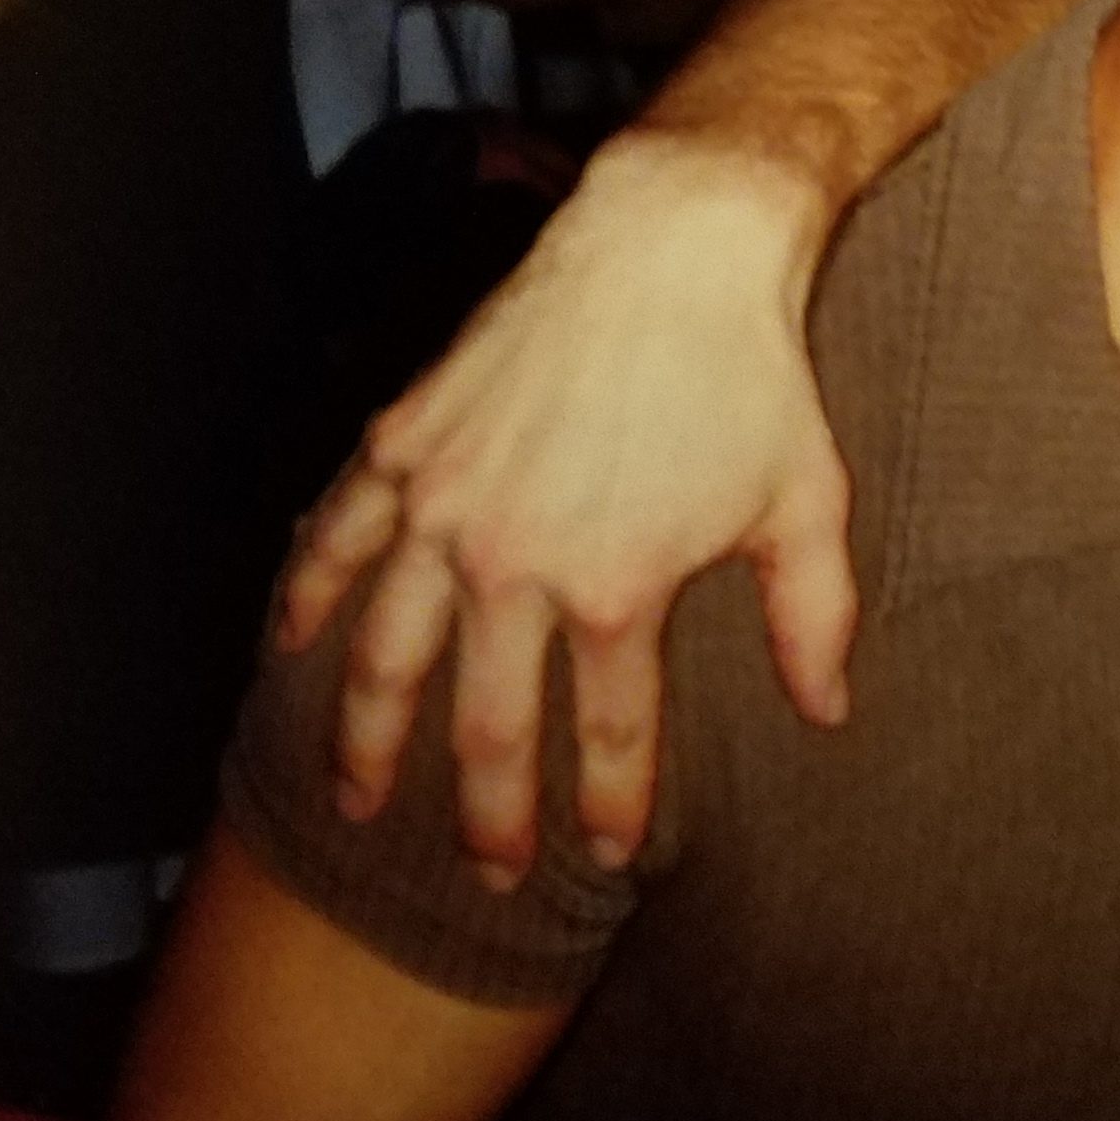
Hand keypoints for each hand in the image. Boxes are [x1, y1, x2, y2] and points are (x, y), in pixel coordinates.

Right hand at [270, 131, 860, 881]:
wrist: (674, 247)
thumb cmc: (754, 375)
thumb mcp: (807, 505)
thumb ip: (814, 619)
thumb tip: (829, 712)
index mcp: (616, 589)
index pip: (606, 735)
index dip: (601, 806)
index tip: (596, 855)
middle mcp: (516, 564)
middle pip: (484, 725)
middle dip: (486, 814)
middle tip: (487, 873)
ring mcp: (447, 506)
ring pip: (387, 655)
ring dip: (367, 741)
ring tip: (358, 802)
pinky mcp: (405, 444)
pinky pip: (336, 538)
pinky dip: (306, 595)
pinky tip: (290, 647)